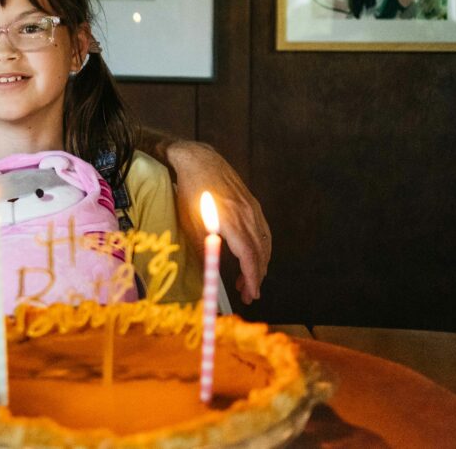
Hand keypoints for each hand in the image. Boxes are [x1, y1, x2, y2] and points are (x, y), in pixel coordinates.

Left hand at [166, 141, 270, 303]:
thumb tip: (211, 271)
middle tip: (248, 294)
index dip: (251, 277)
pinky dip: (262, 248)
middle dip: (256, 277)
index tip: (251, 293)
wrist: (199, 161)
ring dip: (260, 265)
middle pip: (260, 253)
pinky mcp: (254, 204)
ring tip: (248, 281)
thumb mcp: (191, 221)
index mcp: (230, 220)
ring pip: (265, 243)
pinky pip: (264, 231)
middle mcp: (247, 215)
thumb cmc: (190, 191)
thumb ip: (204, 246)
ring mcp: (253, 209)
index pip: (248, 256)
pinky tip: (254, 257)